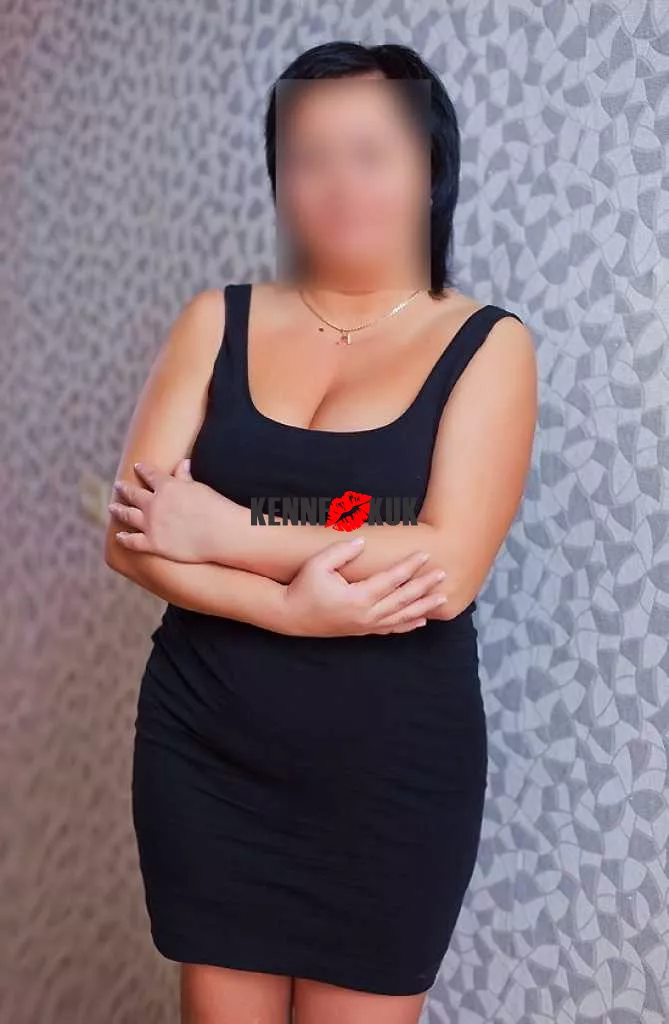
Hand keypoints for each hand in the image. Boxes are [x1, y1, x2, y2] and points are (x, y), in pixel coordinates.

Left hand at [109, 459, 234, 562]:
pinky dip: (124, 538)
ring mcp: (151, 524)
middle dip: (124, 488)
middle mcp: (154, 504)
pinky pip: (132, 541)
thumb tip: (182, 462)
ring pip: (127, 515)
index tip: (137, 466)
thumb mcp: (199, 488)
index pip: (149, 474)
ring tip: (112, 507)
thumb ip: (186, 477)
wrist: (221, 533)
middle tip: (118, 485)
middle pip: (133, 493)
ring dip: (118, 510)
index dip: (143, 469)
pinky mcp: (153, 544)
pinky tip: (119, 536)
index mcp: (166, 486)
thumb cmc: (216, 508)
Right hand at [280, 538, 446, 637]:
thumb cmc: (303, 587)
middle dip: (424, 586)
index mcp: (357, 597)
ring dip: (423, 607)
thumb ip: (341, 552)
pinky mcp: (361, 631)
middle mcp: (366, 614)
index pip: (391, 579)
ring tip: (442, 598)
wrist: (290, 616)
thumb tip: (362, 542)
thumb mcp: (317, 565)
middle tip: (442, 574)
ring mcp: (365, 625)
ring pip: (401, 617)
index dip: (409, 566)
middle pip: (403, 599)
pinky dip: (407, 625)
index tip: (424, 555)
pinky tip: (421, 621)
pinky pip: (390, 629)